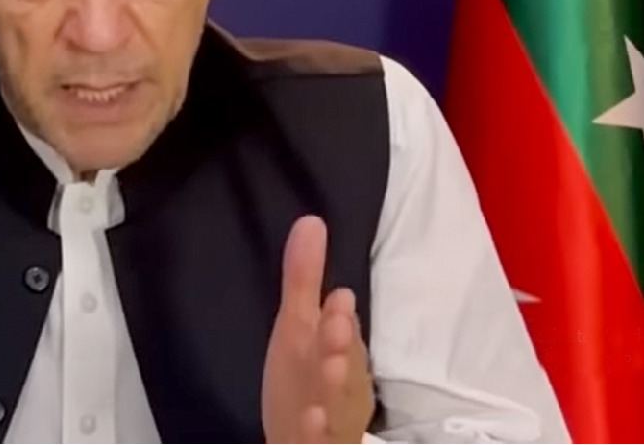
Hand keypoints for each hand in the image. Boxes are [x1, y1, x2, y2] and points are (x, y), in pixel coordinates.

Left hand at [262, 216, 374, 442]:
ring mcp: (327, 421)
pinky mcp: (314, 444)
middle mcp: (337, 388)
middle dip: (340, 348)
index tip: (336, 299)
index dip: (338, 321)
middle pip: (343, 369)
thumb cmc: (304, 379)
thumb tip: (311, 222)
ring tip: (331, 370)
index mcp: (338, 357)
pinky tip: (308, 422)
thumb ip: (304, 279)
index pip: (341, 337)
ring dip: (334, 391)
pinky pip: (318, 442)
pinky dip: (315, 435)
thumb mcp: (301, 328)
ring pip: (336, 407)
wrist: (300, 443)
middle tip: (337, 327)